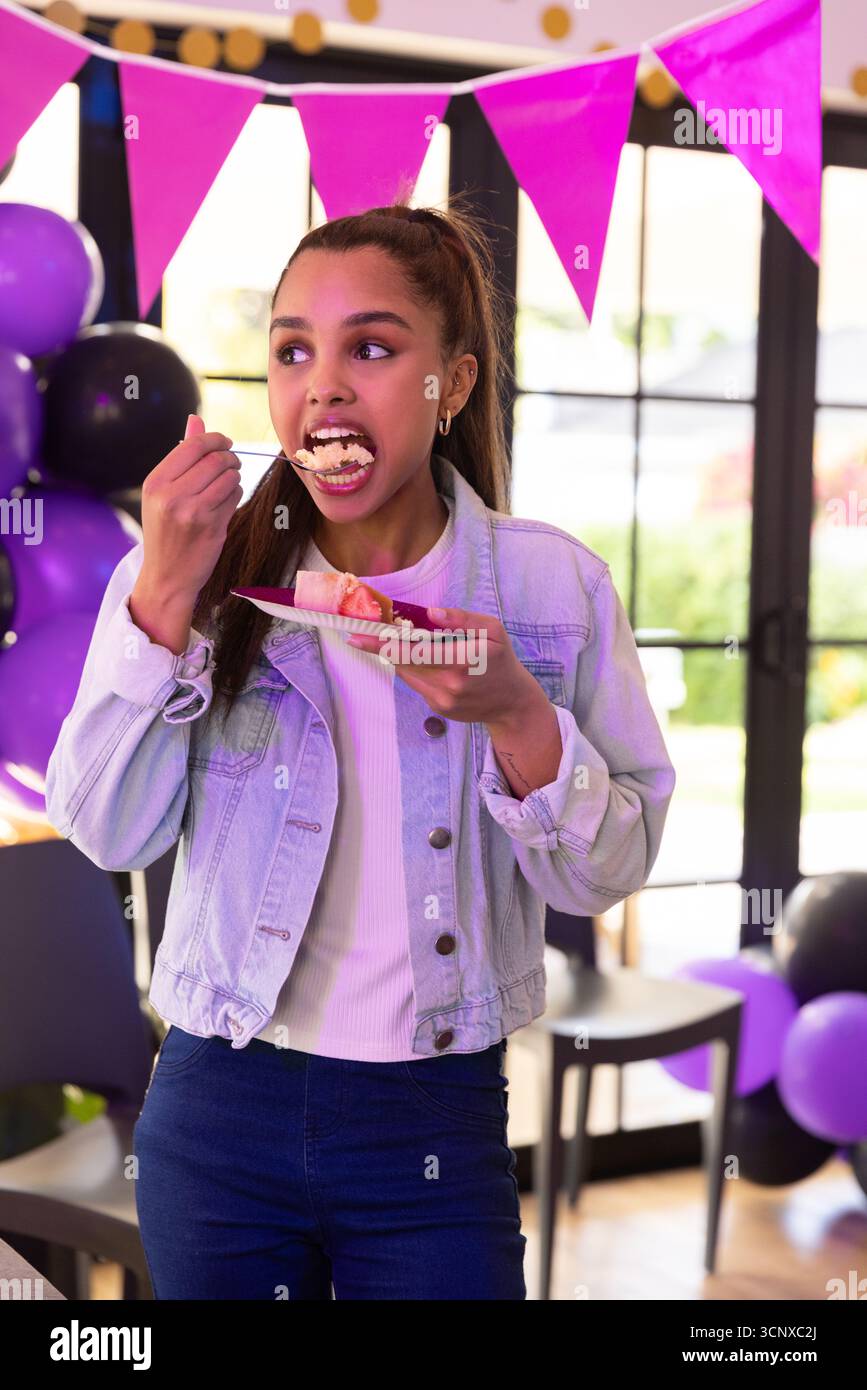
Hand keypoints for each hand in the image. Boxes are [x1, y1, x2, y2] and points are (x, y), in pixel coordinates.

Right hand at [137, 413, 242, 602]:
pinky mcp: (213, 527)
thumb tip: (196, 419)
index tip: (225, 443)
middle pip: (216, 459)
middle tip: (232, 464)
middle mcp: (172, 495)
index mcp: (155, 483)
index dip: (215, 439)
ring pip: (230, 477)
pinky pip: (235, 496)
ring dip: (234, 477)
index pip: (193, 446)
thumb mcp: (162, 492)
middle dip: (230, 458)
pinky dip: (236, 494)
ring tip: (226, 485)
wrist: (167, 576)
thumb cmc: (165, 530)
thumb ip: (181, 455)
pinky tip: (225, 503)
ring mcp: (193, 512)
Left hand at [345, 604, 548, 730]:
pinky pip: (417, 683)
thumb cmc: (502, 660)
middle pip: (403, 662)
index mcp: (462, 659)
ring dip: (401, 657)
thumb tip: (430, 613)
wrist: (511, 703)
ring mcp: (442, 699)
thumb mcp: (493, 630)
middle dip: (382, 647)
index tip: (358, 636)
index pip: (414, 650)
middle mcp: (449, 683)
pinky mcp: (438, 709)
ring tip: (404, 643)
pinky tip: (431, 663)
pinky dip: (416, 670)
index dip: (383, 643)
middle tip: (362, 634)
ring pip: (407, 673)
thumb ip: (462, 619)